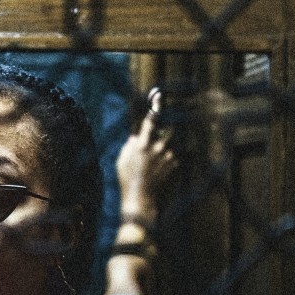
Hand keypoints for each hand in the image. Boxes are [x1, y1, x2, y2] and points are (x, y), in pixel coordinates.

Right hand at [116, 88, 176, 224]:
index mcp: (142, 145)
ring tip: (150, 166)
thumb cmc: (126, 179)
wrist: (141, 197)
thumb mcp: (121, 161)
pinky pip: (171, 157)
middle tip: (151, 147)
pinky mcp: (173, 165)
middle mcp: (156, 148)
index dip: (154, 108)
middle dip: (159, 136)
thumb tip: (135, 137)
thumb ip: (128, 146)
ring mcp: (166, 157)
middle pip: (163, 132)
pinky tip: (156, 172)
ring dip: (161, 152)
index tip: (158, 96)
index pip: (150, 122)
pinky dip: (165, 161)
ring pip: (166, 146)